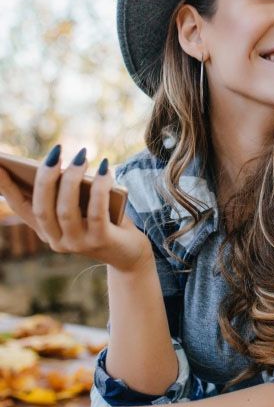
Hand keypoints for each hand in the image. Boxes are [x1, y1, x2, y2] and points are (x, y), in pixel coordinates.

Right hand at [0, 145, 152, 272]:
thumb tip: (63, 165)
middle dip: (46, 178)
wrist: (130, 254)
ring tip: (81, 155)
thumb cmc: (105, 222)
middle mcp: (58, 241)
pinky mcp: (101, 242)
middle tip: (56, 152)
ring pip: (66, 210)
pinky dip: (99, 189)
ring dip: (72, 179)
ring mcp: (78, 244)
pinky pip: (97, 212)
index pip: (22, 208)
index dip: (7, 187)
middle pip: (42, 208)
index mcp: (48, 231)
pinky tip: (104, 169)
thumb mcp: (84, 207)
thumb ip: (70, 192)